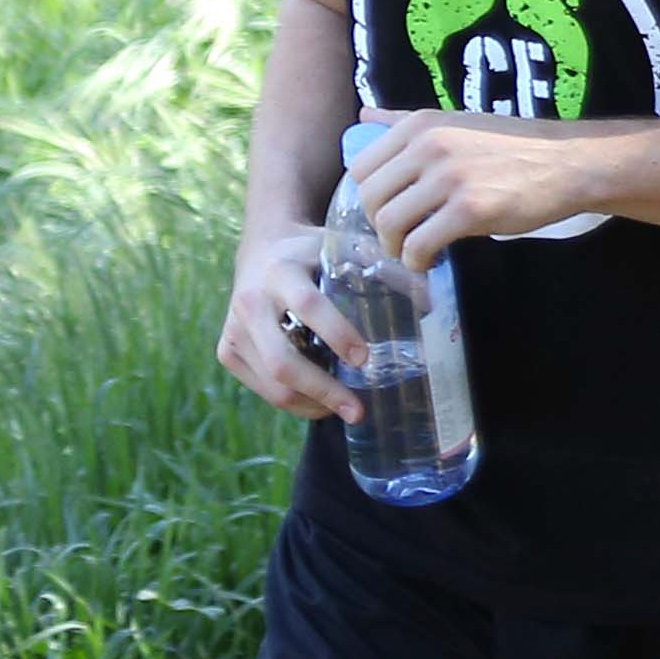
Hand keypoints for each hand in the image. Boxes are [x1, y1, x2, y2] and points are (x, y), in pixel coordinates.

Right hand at [217, 227, 364, 424]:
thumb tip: (433, 301)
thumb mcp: (342, 250)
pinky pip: (264, 389)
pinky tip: (320, 400)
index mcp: (281, 271)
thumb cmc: (313, 254)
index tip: (365, 359)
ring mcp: (233, 329)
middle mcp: (250, 301)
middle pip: (284, 362)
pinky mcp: (226, 350)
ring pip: (274, 384)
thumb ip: (380, 270)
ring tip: (347, 409)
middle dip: (324, 391)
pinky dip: (295, 402)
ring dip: (313, 404)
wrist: (263, 248)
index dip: (338, 335)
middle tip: (359, 410)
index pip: (309, 307)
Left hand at [351, 108, 614, 266]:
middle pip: (369, 197)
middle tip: (400, 237)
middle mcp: (428, 146)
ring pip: (389, 223)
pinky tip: (431, 260)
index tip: (387, 212)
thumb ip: (406, 122)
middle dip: (378, 226)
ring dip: (395, 247)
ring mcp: (449, 178)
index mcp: (420, 125)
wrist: (567, 162)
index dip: (367, 198)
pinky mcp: (470, 210)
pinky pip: (420, 244)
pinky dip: (417, 260)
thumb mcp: (456, 122)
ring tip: (413, 252)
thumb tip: (364, 116)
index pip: (361, 166)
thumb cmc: (513, 146)